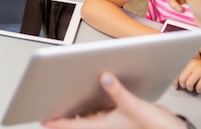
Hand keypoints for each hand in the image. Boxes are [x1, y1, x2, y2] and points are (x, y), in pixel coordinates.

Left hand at [42, 72, 186, 128]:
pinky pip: (100, 104)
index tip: (42, 118)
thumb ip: (119, 93)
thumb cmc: (158, 127)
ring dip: (77, 102)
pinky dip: (93, 96)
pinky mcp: (118, 111)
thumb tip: (105, 77)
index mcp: (104, 126)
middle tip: (47, 100)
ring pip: (87, 111)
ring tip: (62, 91)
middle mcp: (104, 123)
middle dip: (63, 109)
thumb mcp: (137, 108)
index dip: (57, 122)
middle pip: (77, 118)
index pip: (74, 125)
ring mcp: (110, 118)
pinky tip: (91, 86)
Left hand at [174, 58, 200, 93]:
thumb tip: (178, 82)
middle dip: (184, 86)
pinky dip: (199, 90)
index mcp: (190, 62)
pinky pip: (198, 87)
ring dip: (192, 88)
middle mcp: (194, 64)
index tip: (175, 86)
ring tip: (196, 87)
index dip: (175, 81)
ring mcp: (200, 70)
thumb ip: (188, 72)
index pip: (178, 72)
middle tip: (189, 87)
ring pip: (189, 84)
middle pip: (182, 79)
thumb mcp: (196, 67)